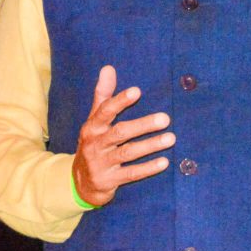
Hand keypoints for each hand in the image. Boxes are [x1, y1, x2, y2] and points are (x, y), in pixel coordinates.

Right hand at [71, 65, 173, 206]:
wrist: (80, 182)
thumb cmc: (94, 144)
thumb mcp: (95, 121)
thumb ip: (103, 95)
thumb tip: (108, 68)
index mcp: (92, 127)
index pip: (105, 111)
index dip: (120, 101)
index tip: (137, 91)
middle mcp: (95, 145)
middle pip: (120, 132)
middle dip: (143, 125)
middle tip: (165, 118)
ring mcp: (102, 164)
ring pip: (128, 153)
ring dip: (150, 145)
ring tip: (171, 138)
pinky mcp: (109, 181)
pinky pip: (131, 174)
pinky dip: (147, 168)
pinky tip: (164, 162)